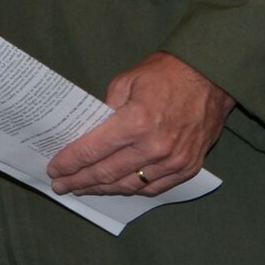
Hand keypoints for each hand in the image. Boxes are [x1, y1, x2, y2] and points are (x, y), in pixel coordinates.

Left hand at [46, 52, 234, 195]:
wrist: (211, 77)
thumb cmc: (165, 75)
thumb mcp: (124, 83)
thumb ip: (104, 111)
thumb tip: (86, 134)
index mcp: (135, 122)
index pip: (92, 151)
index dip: (69, 163)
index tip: (54, 170)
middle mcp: (154, 147)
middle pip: (107, 173)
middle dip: (79, 181)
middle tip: (61, 186)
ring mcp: (174, 161)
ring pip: (129, 185)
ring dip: (102, 190)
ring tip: (83, 189)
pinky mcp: (188, 168)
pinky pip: (154, 188)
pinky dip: (132, 190)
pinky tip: (116, 188)